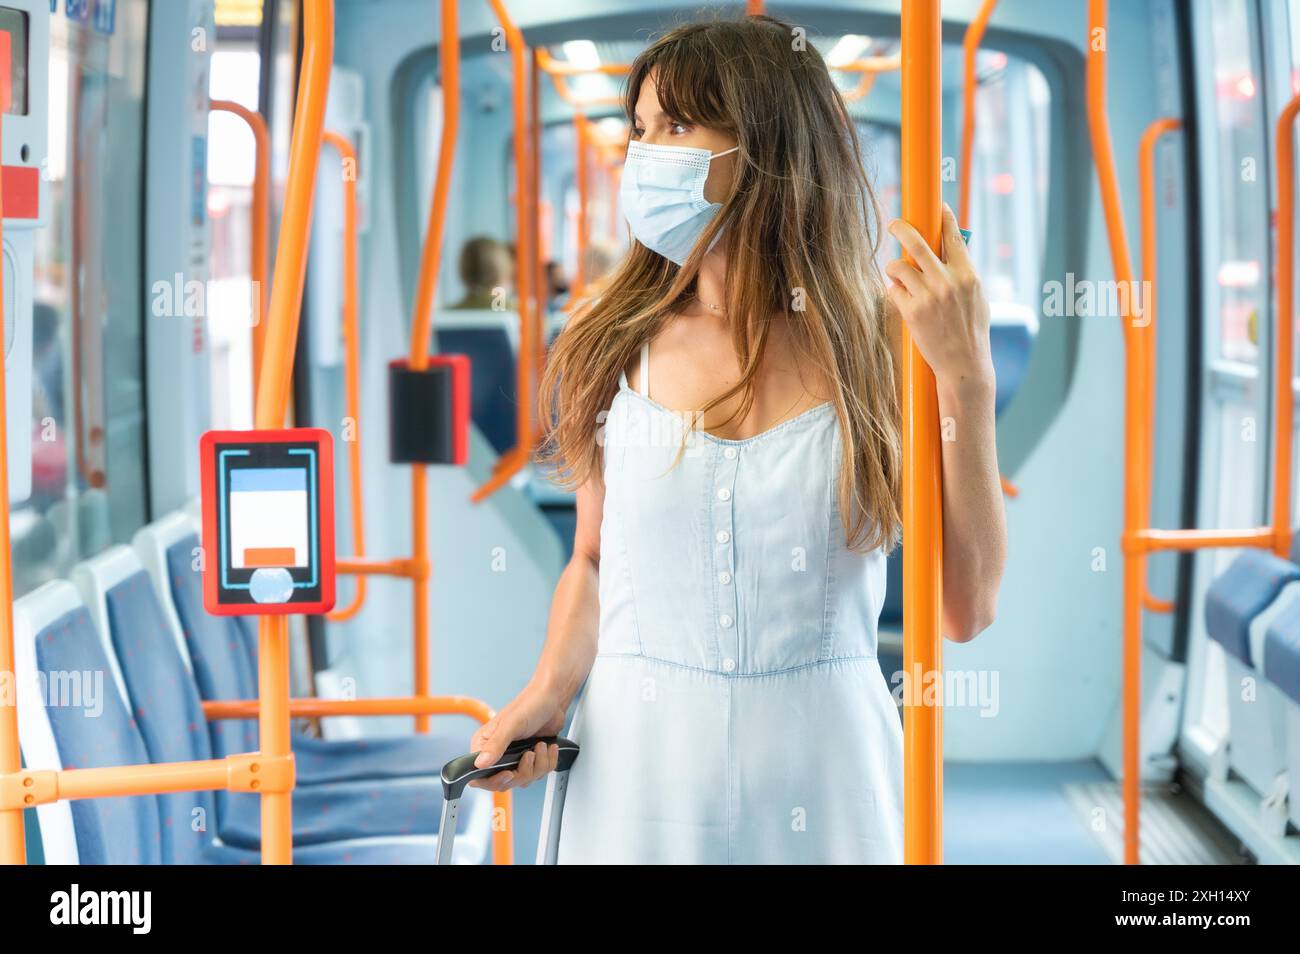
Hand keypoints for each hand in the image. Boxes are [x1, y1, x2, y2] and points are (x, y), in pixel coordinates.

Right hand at [467, 682, 568, 791]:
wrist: (553, 699)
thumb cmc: (530, 704)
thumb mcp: (511, 724)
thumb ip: (496, 744)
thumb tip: (480, 764)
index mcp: (483, 745)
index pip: (479, 776)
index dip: (493, 781)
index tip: (509, 773)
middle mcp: (496, 754)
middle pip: (504, 783)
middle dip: (523, 772)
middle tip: (529, 755)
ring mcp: (514, 759)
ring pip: (524, 780)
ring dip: (538, 765)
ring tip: (541, 745)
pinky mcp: (529, 760)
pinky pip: (538, 775)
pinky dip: (547, 762)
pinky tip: (548, 747)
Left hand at [885, 204, 995, 397]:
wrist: (963, 363)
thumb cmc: (971, 330)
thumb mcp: (977, 298)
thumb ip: (964, 274)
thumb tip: (953, 251)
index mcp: (967, 275)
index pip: (954, 237)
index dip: (945, 218)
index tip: (938, 206)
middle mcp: (947, 282)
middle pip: (918, 243)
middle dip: (902, 228)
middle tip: (893, 223)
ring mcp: (928, 296)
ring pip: (899, 266)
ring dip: (894, 267)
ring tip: (898, 275)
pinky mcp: (911, 312)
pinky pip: (893, 289)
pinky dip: (894, 290)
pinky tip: (900, 297)